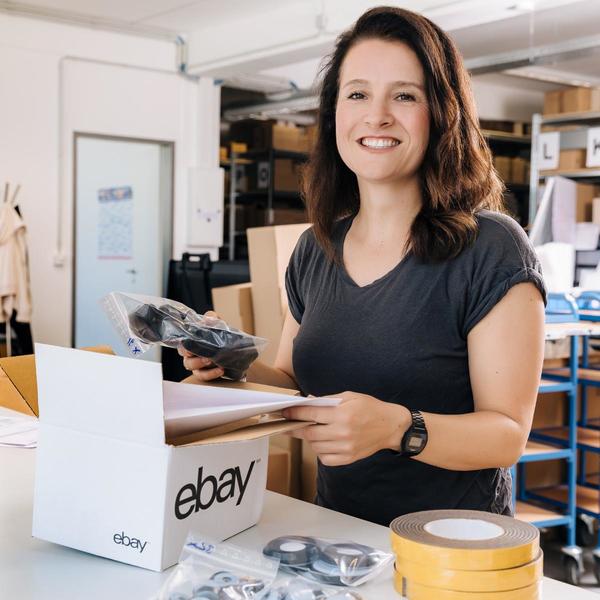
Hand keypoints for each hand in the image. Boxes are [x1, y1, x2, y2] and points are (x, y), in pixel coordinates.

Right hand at [178, 310, 223, 381]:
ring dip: (200, 363)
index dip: (184, 343)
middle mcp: (190, 353)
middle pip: (184, 355)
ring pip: (191, 366)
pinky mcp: (205, 373)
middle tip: (203, 352)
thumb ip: (212, 318)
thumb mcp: (218, 325)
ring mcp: (196, 364)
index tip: (190, 342)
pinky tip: (220, 369)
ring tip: (212, 360)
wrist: (236, 351)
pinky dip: (211, 373)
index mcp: (191, 341)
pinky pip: (203, 376)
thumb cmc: (222, 337)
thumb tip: (208, 318)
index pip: (182, 342)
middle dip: (192, 353)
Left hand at [282, 392, 410, 465]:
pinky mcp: (348, 458)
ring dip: (309, 438)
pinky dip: (320, 450)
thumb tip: (307, 403)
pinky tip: (323, 442)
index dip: (295, 413)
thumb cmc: (370, 408)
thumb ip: (327, 400)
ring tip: (311, 430)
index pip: (311, 415)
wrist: (390, 427)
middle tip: (288, 423)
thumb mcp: (349, 396)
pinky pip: (325, 458)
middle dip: (296, 428)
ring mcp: (345, 447)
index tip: (285, 412)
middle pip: (309, 433)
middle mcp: (343, 432)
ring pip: (315, 446)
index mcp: (343, 414)